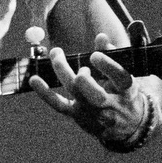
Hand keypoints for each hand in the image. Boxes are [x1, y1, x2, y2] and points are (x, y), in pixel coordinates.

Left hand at [27, 28, 147, 145]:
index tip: (94, 55)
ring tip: (56, 53)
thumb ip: (114, 55)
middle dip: (83, 79)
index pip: (120, 78)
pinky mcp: (77, 115)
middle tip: (79, 66)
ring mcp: (91, 111)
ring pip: (75, 92)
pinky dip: (45, 92)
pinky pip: (58, 104)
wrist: (126, 125)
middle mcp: (110, 104)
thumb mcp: (126, 75)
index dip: (107, 67)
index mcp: (127, 90)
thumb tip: (100, 37)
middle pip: (95, 94)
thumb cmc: (124, 93)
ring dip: (63, 70)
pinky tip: (34, 79)